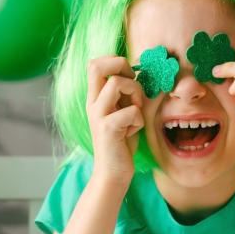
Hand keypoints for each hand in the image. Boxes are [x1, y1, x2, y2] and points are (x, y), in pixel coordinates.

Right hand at [86, 56, 144, 183]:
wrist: (113, 172)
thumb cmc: (121, 142)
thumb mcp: (124, 112)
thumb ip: (127, 94)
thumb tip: (142, 73)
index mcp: (95, 97)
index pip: (95, 63)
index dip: (115, 61)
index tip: (130, 76)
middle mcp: (92, 103)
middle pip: (97, 66)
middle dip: (122, 67)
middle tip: (133, 87)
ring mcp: (98, 115)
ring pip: (117, 83)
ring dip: (135, 94)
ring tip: (135, 111)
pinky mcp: (107, 129)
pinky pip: (131, 111)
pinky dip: (139, 120)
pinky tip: (133, 132)